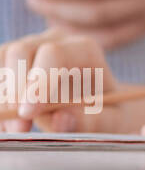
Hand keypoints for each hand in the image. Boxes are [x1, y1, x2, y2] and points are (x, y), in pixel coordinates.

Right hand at [0, 28, 122, 133]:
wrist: (99, 110)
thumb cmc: (105, 113)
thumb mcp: (109, 121)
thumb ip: (89, 121)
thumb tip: (61, 119)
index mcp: (84, 50)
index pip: (54, 53)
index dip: (38, 82)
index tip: (28, 113)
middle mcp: (56, 41)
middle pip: (21, 51)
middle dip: (14, 91)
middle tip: (20, 128)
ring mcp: (32, 48)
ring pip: (3, 59)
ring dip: (2, 96)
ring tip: (14, 128)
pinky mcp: (13, 62)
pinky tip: (7, 122)